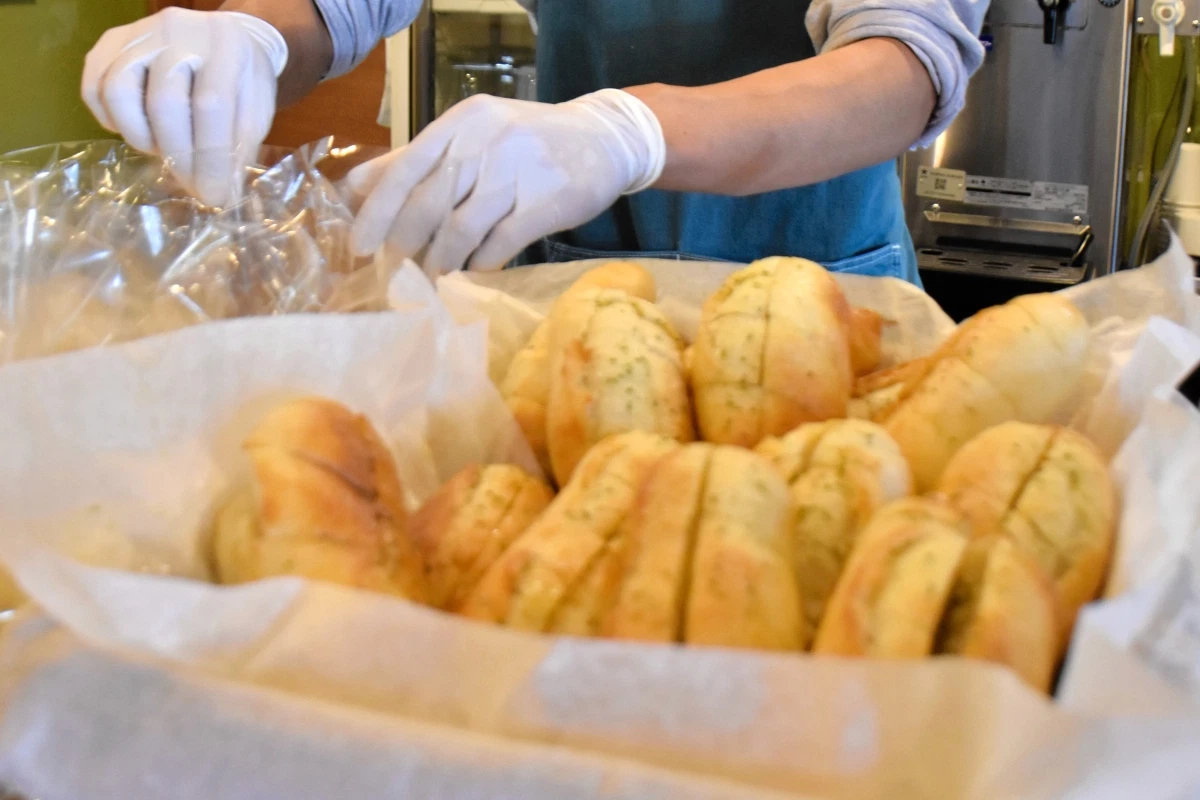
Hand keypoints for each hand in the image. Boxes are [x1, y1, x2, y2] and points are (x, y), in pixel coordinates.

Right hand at [82, 8, 288, 206]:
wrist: (222, 35)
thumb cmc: (241, 79)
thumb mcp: (256, 109)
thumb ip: (239, 146)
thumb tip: (217, 192)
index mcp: (226, 47)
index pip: (212, 105)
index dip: (209, 158)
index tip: (212, 195)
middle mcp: (180, 32)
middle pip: (164, 102)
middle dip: (177, 155)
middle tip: (189, 182)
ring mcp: (140, 33)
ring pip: (118, 90)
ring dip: (139, 135)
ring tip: (161, 148)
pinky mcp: (111, 40)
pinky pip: (94, 84)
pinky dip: (110, 118)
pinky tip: (137, 128)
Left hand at [346, 90, 665, 273]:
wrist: (605, 139)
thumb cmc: (527, 141)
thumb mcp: (472, 135)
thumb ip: (415, 158)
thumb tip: (354, 187)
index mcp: (461, 122)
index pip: (405, 167)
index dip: (377, 211)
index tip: (359, 246)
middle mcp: (486, 141)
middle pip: (428, 203)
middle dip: (405, 245)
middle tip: (395, 272)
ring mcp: (517, 172)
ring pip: (460, 229)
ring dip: (441, 262)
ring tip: (432, 280)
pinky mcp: (545, 203)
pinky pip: (498, 244)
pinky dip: (479, 265)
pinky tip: (473, 273)